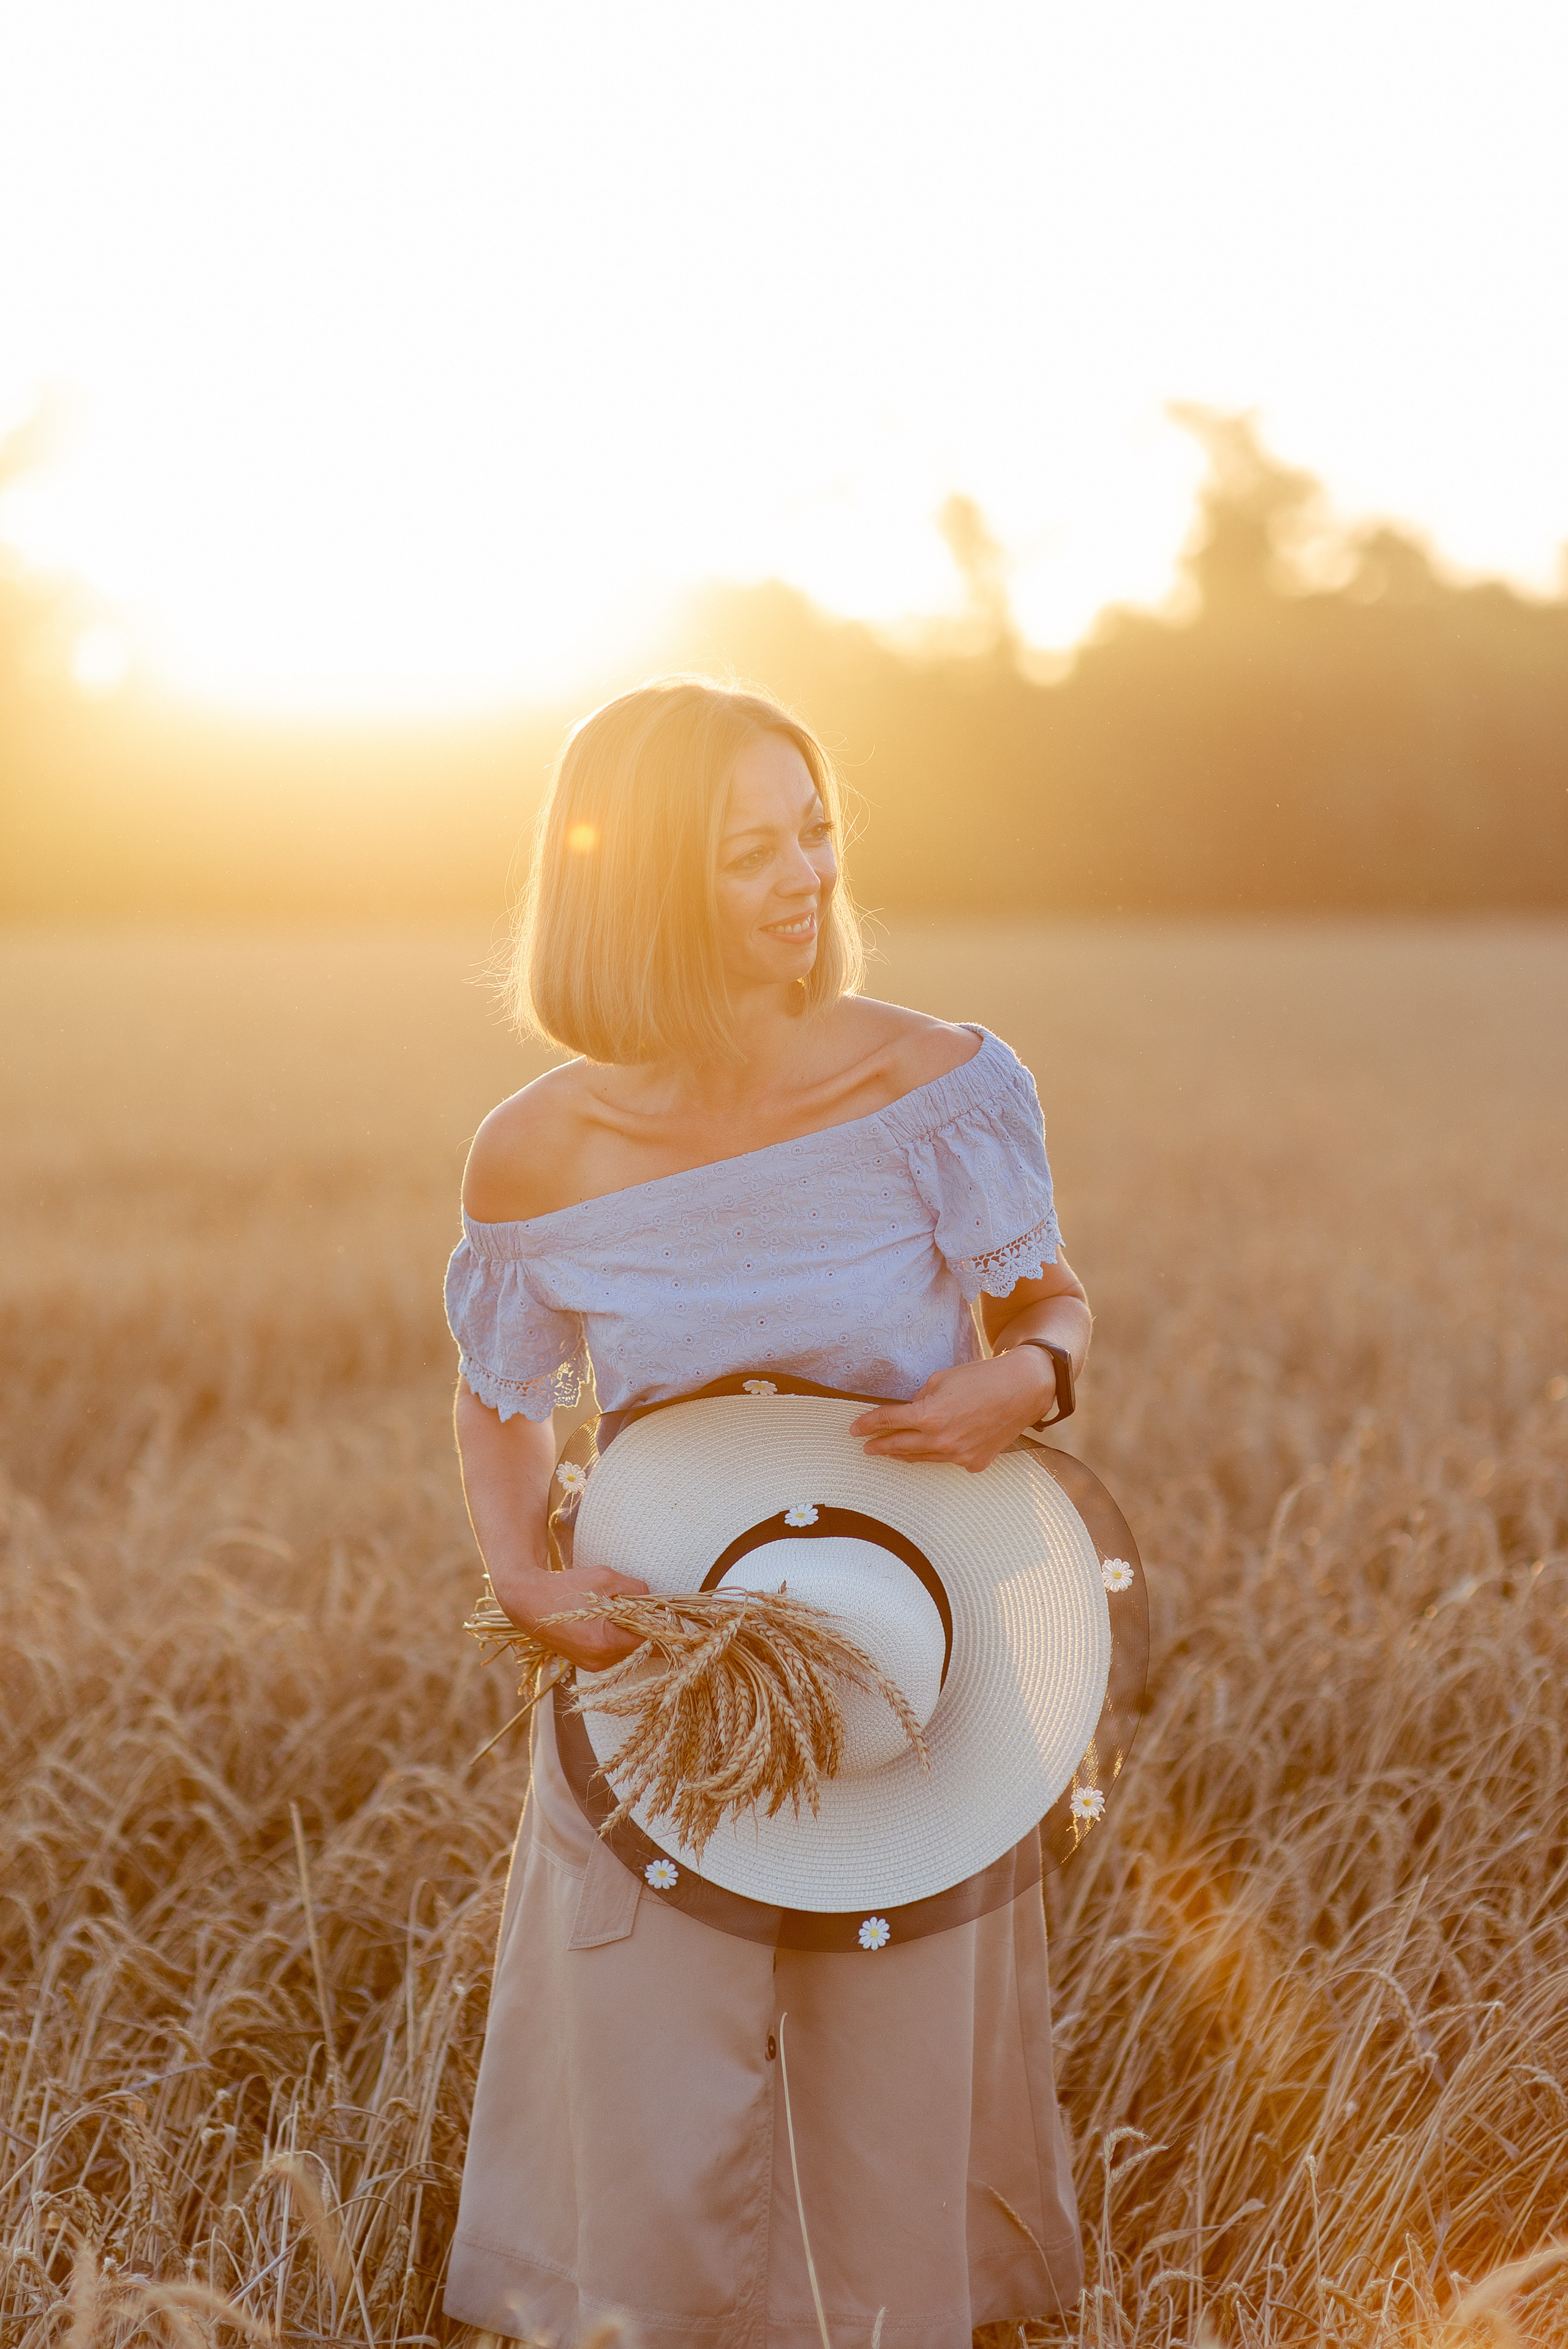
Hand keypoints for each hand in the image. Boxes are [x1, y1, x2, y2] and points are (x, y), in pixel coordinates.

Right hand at [492, 1559, 650, 1669]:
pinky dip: (616, 1639)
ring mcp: (591, 1666)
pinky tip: (607, 1622)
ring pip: (627, 1652)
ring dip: (629, 1634)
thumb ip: (637, 1591)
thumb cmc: (566, 1587)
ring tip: (619, 1612)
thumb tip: (656, 1603)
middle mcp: (599, 1661)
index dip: (660, 1625)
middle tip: (642, 1608)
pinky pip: (613, 1654)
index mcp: (605, 1641)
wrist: (528, 1602)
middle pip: (640, 1648)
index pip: (650, 1641)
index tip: (664, 1612)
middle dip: (644, 1629)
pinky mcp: (585, 1664)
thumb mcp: (605, 1578)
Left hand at [848, 1349, 1055, 1473]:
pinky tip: (931, 1449)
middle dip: (879, 1445)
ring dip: (904, 1454)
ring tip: (891, 1451)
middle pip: (899, 1446)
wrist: (1023, 1389)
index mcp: (929, 1416)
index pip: (888, 1421)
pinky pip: (948, 1460)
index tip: (854, 1429)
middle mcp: (942, 1441)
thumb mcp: (941, 1380)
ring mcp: (959, 1456)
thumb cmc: (981, 1378)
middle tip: (866, 1446)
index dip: (868, 1424)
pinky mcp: (975, 1463)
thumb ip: (920, 1400)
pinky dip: (937, 1454)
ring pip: (922, 1458)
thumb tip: (908, 1414)